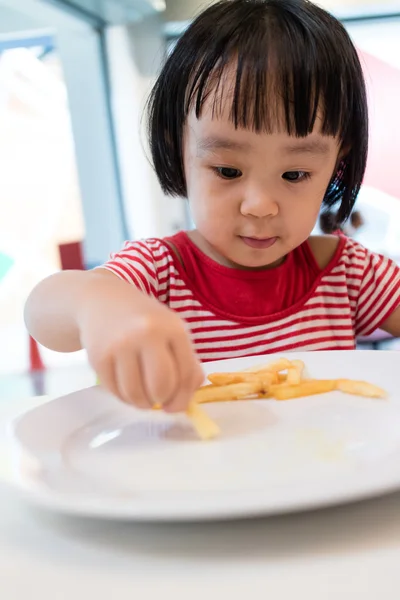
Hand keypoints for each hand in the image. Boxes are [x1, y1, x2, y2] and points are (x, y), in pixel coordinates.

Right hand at [78, 275, 203, 412]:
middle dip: (162, 401)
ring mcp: (121, 345)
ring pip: (136, 394)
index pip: (186, 375)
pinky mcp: (99, 357)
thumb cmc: (144, 320)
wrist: (102, 300)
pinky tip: (126, 386)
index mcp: (173, 328)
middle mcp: (147, 333)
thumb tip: (185, 401)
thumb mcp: (172, 332)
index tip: (176, 403)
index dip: (183, 397)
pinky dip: (123, 397)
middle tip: (158, 399)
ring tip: (143, 395)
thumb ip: (187, 364)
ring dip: (142, 403)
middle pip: (161, 386)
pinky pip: (115, 392)